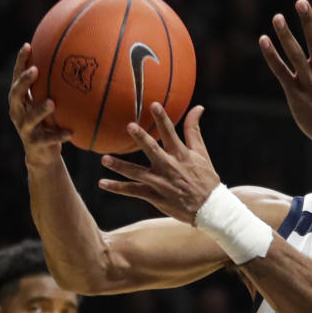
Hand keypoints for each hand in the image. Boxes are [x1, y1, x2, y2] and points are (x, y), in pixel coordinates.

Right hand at [8, 43, 70, 167]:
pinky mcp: (34, 143)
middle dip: (24, 82)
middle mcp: (18, 111)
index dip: (21, 62)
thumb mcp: (50, 101)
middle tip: (35, 70)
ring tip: (52, 103)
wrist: (42, 153)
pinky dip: (58, 135)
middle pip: (16, 94)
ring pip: (29, 117)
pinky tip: (70, 133)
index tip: (28, 45)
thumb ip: (56, 86)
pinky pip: (47, 139)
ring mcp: (24, 128)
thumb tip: (79, 61)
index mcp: (20, 99)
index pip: (18, 77)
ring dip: (39, 110)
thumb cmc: (48, 121)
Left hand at [98, 102, 219, 224]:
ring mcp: (161, 183)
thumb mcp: (202, 153)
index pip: (171, 133)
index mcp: (181, 155)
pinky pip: (133, 191)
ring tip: (105, 159)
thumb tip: (198, 107)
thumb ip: (194, 130)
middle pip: (153, 150)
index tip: (154, 104)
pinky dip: (117, 187)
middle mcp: (169, 167)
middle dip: (142, 138)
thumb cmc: (205, 178)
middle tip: (130, 126)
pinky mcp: (155, 196)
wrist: (209, 208)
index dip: (162, 118)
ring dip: (120, 166)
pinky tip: (102, 183)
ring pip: (137, 173)